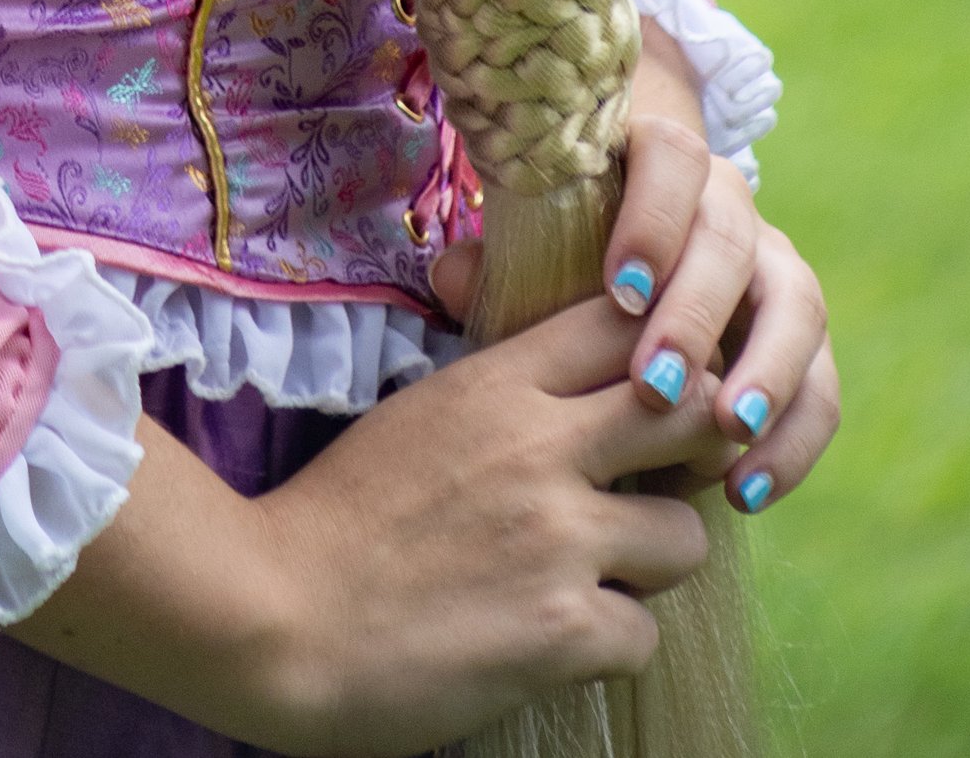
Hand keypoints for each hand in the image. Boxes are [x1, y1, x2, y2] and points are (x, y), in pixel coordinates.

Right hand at [12, 298, 712, 752]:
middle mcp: (541, 448)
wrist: (277, 619)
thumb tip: (565, 383)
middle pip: (691, 413)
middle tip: (657, 483)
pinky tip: (555, 642)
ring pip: (686, 538)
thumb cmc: (335, 519)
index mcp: (495, 385)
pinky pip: (643, 634)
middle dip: (689, 451)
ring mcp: (559, 540)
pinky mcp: (566, 631)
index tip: (648, 393)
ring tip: (596, 576)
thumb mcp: (417, 416)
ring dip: (651, 564)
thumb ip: (497, 393)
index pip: (624, 324)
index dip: (658, 354)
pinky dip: (608, 645)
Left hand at [545, 15, 838, 517]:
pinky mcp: (804, 340)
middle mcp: (730, 204)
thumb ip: (496, 263)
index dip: (652, 219)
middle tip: (656, 385)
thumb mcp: (531, 253)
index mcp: (661, 160)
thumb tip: (448, 273)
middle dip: (698, 314)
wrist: (634, 272)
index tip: (618, 292)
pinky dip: (792, 440)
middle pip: (734, 238)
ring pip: (798, 308)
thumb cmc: (566, 260)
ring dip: (768, 376)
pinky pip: (820, 387)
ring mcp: (776, 268)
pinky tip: (746, 491)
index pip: (672, 157)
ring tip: (723, 437)